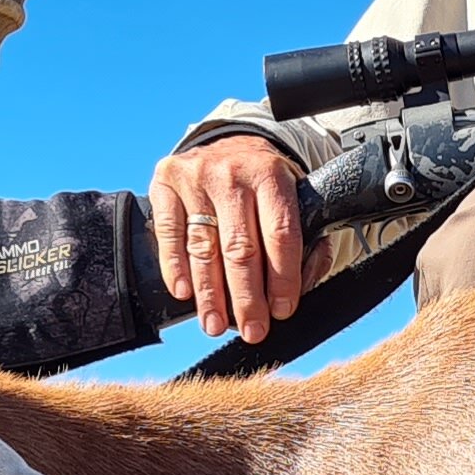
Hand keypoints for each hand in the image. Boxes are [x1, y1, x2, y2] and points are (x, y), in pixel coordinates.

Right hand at [148, 135, 323, 340]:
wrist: (230, 143)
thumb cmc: (266, 183)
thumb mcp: (296, 196)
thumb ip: (308, 239)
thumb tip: (303, 284)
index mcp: (272, 176)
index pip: (280, 235)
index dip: (283, 278)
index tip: (283, 310)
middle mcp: (233, 174)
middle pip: (240, 247)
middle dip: (247, 297)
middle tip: (252, 330)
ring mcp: (196, 177)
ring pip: (203, 246)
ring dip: (209, 293)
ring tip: (215, 324)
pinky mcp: (166, 183)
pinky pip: (169, 233)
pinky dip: (175, 267)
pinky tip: (184, 293)